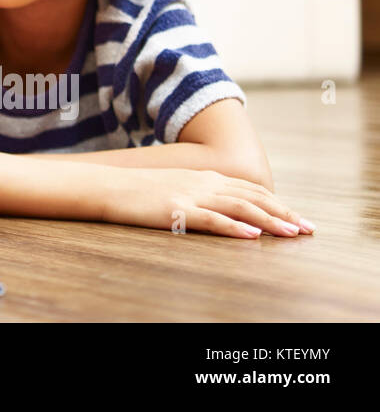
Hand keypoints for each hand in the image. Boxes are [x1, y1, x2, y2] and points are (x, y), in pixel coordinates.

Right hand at [101, 168, 314, 237]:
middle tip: (308, 229)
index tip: (298, 218)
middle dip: (283, 212)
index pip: (250, 190)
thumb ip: (199, 194)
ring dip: (269, 220)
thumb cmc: (137, 191)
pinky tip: (251, 236)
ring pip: (239, 207)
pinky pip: (211, 219)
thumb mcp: (174, 187)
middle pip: (252, 197)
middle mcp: (202, 183)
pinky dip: (234, 227)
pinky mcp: (175, 210)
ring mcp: (189, 195)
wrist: (105, 185)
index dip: (277, 203)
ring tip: (291, 233)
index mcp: (203, 177)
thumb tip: (222, 209)